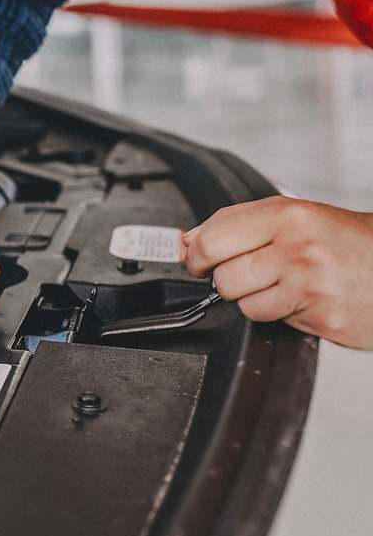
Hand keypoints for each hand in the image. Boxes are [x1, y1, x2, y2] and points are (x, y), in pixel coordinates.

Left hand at [183, 195, 372, 348]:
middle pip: (222, 274)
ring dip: (252, 299)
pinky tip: (298, 301)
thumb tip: (186, 241)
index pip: (212, 237)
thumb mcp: (296, 218)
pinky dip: (276, 316)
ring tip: (281, 286)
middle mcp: (298, 247)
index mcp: (288, 215)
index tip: (200, 260)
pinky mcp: (321, 316)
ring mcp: (309, 283)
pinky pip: (268, 320)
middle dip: (226, 279)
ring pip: (241, 301)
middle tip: (248, 274)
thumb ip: (238, 225)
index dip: (198, 254)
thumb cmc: (349, 243)